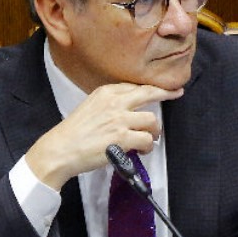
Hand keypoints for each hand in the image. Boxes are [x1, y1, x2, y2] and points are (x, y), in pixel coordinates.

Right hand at [25, 83, 183, 188]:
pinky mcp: (122, 137)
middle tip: (176, 93)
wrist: (61, 149)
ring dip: (153, 132)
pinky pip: (146, 139)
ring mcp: (119, 119)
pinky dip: (147, 146)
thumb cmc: (73, 133)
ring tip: (147, 140)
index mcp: (105, 92)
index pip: (135, 86)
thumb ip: (110, 104)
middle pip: (149, 93)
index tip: (164, 88)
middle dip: (166, 93)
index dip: (152, 88)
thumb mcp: (90, 107)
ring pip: (151, 120)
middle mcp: (114, 102)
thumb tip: (130, 110)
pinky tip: (141, 150)